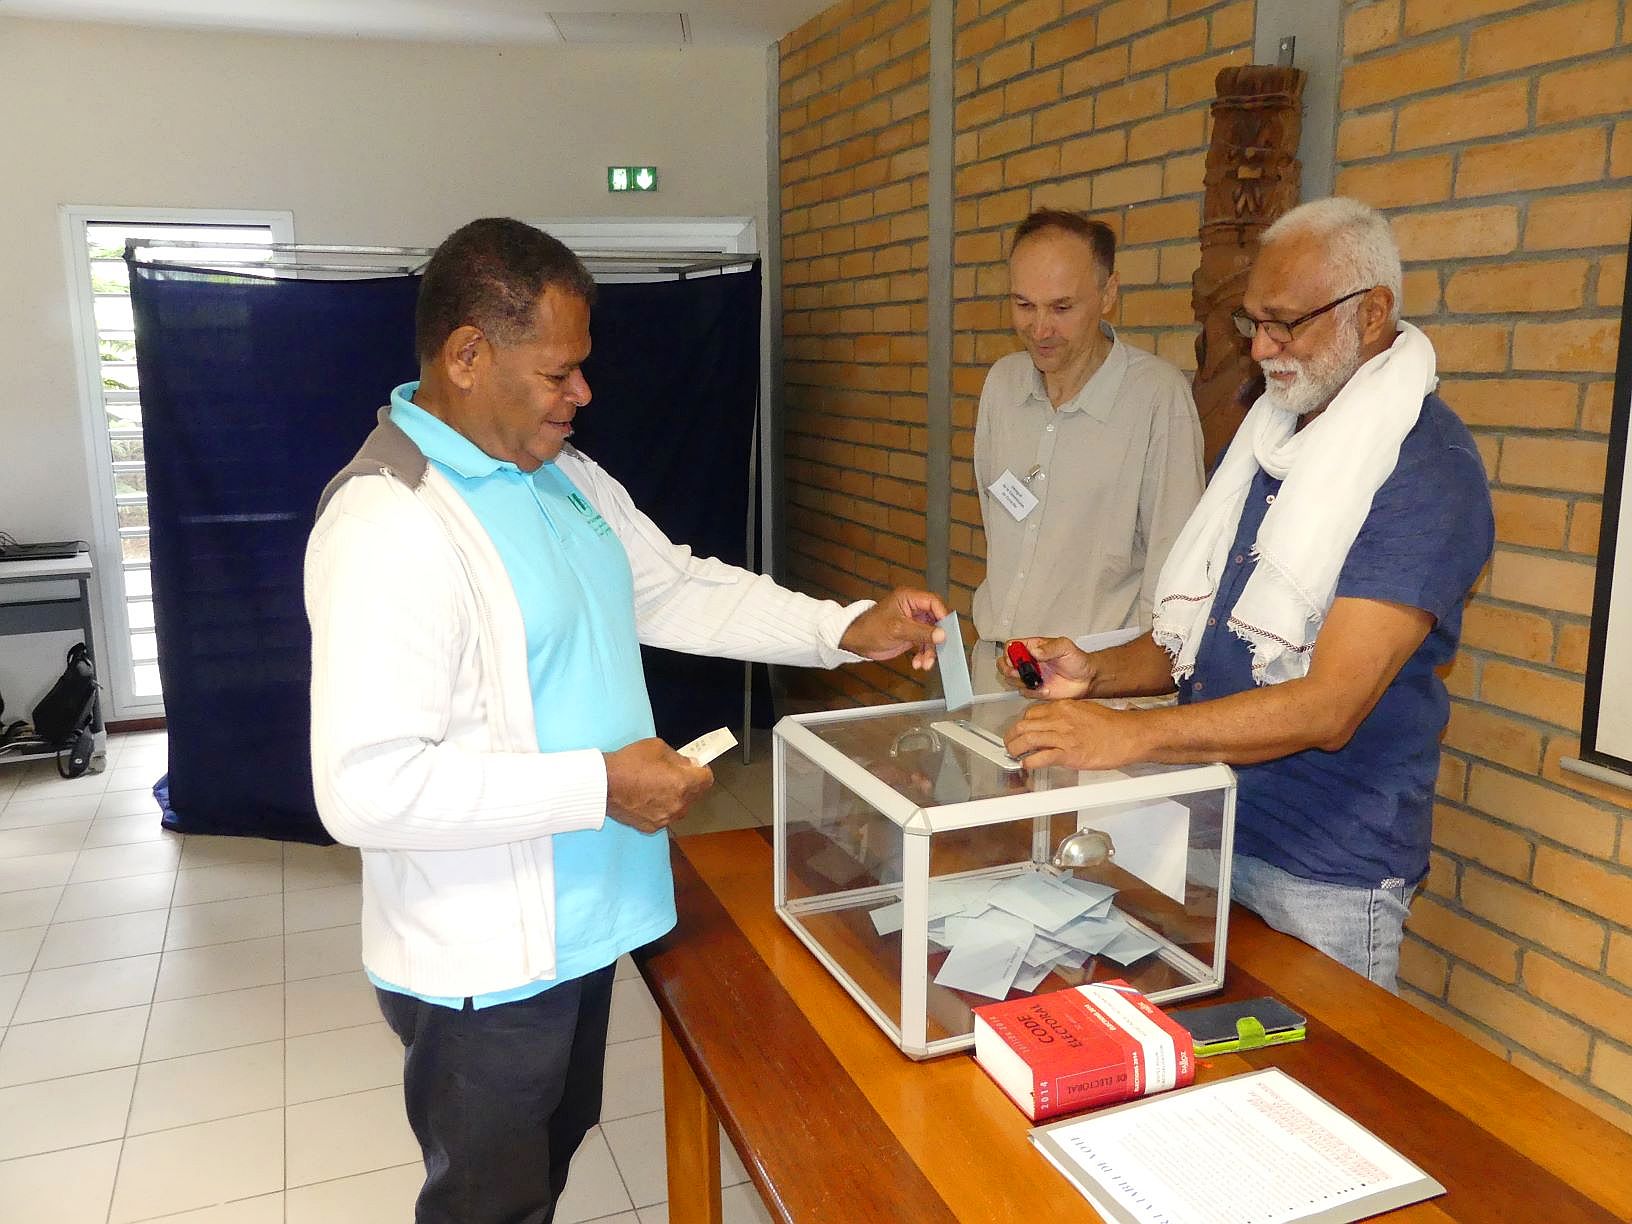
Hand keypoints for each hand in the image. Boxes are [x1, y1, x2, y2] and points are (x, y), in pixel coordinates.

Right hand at [603, 738, 712, 833]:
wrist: (603, 784)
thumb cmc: (628, 764)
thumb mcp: (658, 747)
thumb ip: (679, 758)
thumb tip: (688, 765)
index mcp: (683, 783)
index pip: (707, 779)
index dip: (702, 771)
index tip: (696, 767)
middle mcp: (678, 804)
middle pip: (695, 794)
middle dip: (689, 783)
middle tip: (673, 773)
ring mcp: (665, 818)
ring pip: (680, 807)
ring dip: (675, 797)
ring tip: (657, 785)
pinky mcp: (652, 826)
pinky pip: (665, 816)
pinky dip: (660, 807)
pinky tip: (647, 797)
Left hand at [839, 588, 949, 670]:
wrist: (857, 642)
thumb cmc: (871, 628)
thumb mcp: (898, 630)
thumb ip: (921, 632)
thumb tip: (942, 635)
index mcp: (909, 598)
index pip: (934, 602)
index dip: (943, 616)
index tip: (947, 631)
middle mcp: (913, 608)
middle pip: (936, 620)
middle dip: (937, 638)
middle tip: (940, 650)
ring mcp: (913, 622)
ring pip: (931, 635)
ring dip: (930, 651)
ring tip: (926, 663)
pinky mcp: (911, 634)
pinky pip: (924, 644)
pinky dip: (923, 654)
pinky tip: (918, 663)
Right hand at [997, 636, 1096, 699]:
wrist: (1088, 680)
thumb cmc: (1079, 661)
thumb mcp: (1066, 647)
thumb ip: (1049, 648)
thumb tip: (1034, 651)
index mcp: (1034, 647)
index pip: (1012, 646)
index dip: (1009, 653)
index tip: (1017, 660)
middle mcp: (1030, 662)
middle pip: (1005, 664)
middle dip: (1008, 669)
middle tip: (1019, 673)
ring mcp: (1031, 676)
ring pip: (1011, 679)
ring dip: (1020, 682)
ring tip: (1035, 681)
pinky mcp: (1035, 690)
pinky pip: (1024, 692)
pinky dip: (1032, 693)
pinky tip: (1045, 689)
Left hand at [1004, 699, 1145, 770]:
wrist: (1129, 735)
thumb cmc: (1113, 725)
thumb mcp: (1085, 710)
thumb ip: (1067, 715)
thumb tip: (1054, 724)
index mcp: (1063, 707)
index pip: (1031, 713)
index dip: (1022, 724)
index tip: (1020, 731)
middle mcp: (1060, 719)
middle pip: (1024, 725)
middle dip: (1012, 736)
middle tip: (1010, 744)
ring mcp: (1063, 736)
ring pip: (1028, 740)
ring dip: (1016, 750)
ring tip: (1014, 755)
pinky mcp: (1069, 753)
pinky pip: (1041, 757)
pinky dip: (1030, 762)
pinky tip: (1028, 765)